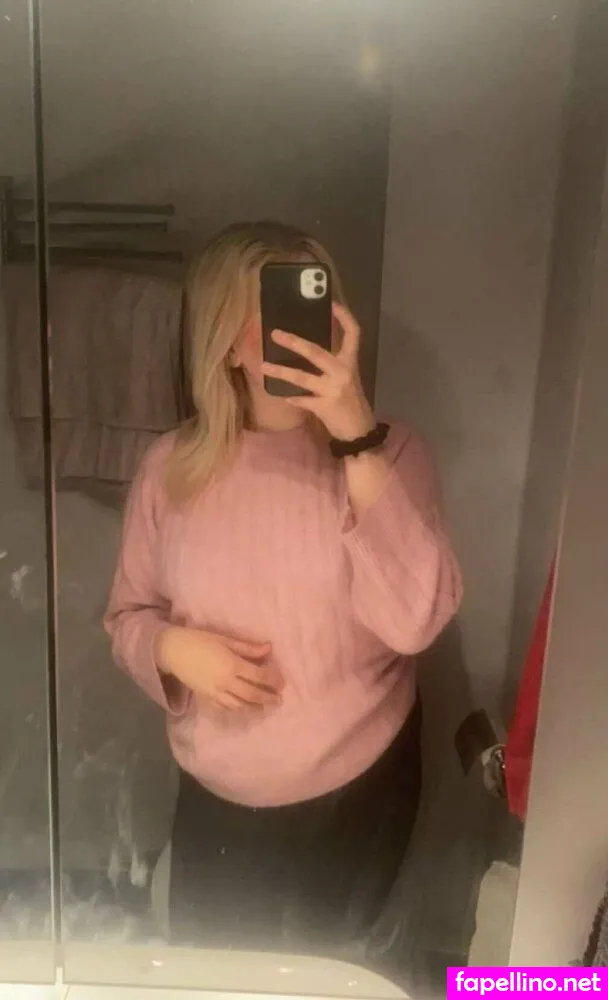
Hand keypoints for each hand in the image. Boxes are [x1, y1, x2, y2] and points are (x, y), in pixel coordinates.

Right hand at [155, 627, 281, 710]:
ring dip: (254, 707)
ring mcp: (215, 692)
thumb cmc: (200, 640)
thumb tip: (269, 649)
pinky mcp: (205, 698)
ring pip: (239, 705)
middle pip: (251, 694)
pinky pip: (224, 708)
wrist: (173, 651)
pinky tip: (243, 709)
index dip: (272, 680)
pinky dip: (236, 710)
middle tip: (278, 700)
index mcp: (232, 665)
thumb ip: (248, 647)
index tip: (282, 683)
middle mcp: (226, 682)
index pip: (258, 676)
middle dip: (267, 697)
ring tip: (264, 707)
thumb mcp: (225, 639)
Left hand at [261, 302, 374, 440]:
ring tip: (264, 367)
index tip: (330, 303)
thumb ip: (331, 363)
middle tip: (275, 334)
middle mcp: (343, 372)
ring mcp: (332, 390)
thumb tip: (303, 348)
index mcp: (350, 362)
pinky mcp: (324, 407)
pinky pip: (301, 400)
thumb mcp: (346, 377)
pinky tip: (281, 395)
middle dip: (294, 342)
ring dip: (281, 372)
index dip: (343, 316)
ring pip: (302, 377)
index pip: (353, 333)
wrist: (358, 430)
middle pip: (316, 352)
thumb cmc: (350, 401)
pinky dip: (291, 397)